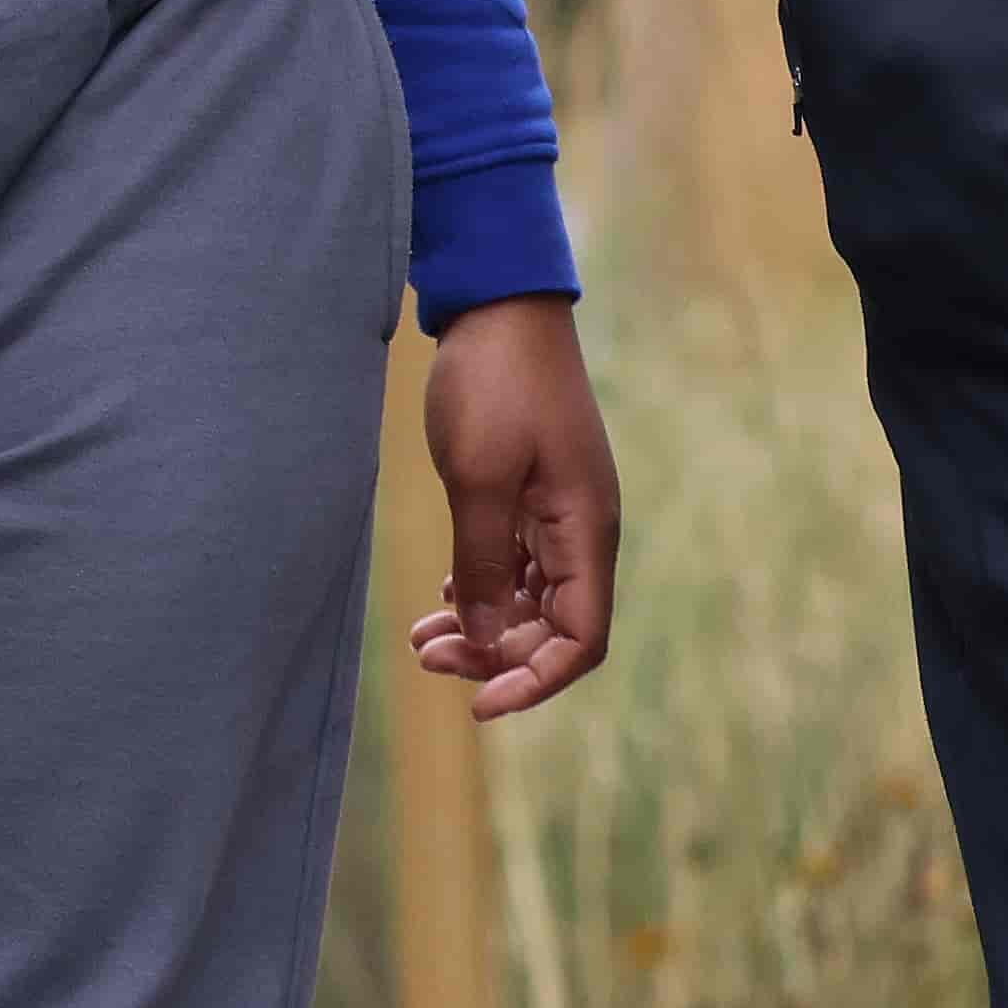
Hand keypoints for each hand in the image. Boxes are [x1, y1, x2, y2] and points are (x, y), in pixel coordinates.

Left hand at [405, 293, 621, 719]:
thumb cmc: (494, 382)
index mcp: (586, 531)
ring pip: (530, 598)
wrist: (498, 302)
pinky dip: (483, 588)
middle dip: (495, 654)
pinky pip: (517, 563)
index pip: (582, 640)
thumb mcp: (478, 478)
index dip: (535, 681)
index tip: (479, 705)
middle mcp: (581, 529)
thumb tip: (486, 642)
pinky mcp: (532, 492)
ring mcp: (558, 511)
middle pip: (553, 627)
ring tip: (422, 638)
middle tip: (425, 656)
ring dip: (483, 625)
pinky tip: (446, 596)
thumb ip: (484, 564)